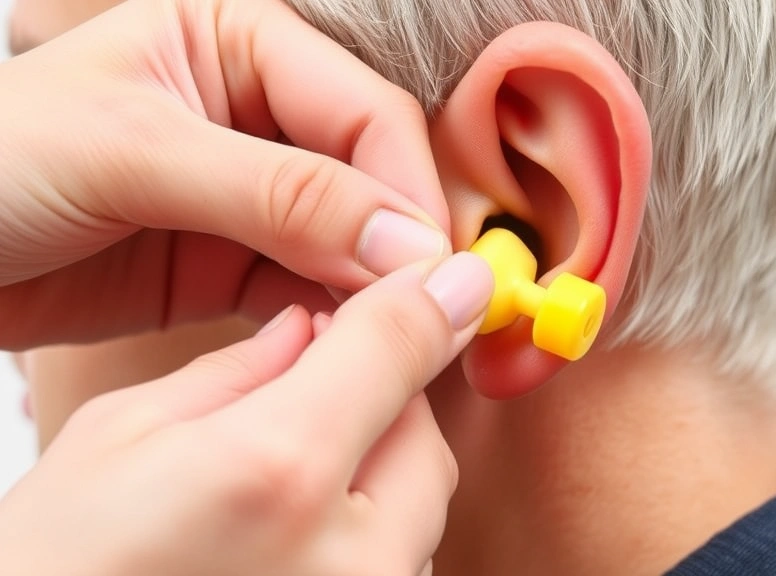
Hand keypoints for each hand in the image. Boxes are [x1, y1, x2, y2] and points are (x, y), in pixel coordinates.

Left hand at [0, 0, 448, 349]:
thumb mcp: (134, 153)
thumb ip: (280, 194)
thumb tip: (407, 245)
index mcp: (239, 42)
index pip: (362, 111)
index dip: (404, 187)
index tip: (428, 265)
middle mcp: (258, 112)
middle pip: (370, 176)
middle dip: (398, 244)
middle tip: (427, 312)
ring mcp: (250, 195)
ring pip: (348, 240)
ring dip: (371, 289)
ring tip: (391, 339)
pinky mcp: (230, 263)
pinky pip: (306, 288)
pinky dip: (328, 319)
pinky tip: (338, 347)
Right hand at [0, 253, 493, 575]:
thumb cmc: (47, 566)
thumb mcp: (119, 437)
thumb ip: (238, 370)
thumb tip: (312, 327)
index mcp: (275, 473)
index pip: (394, 349)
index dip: (420, 302)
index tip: (434, 283)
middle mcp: (347, 559)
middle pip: (426, 439)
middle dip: (386, 400)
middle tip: (321, 390)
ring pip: (422, 511)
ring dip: (381, 471)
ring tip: (291, 475)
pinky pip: (399, 566)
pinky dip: (369, 533)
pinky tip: (297, 531)